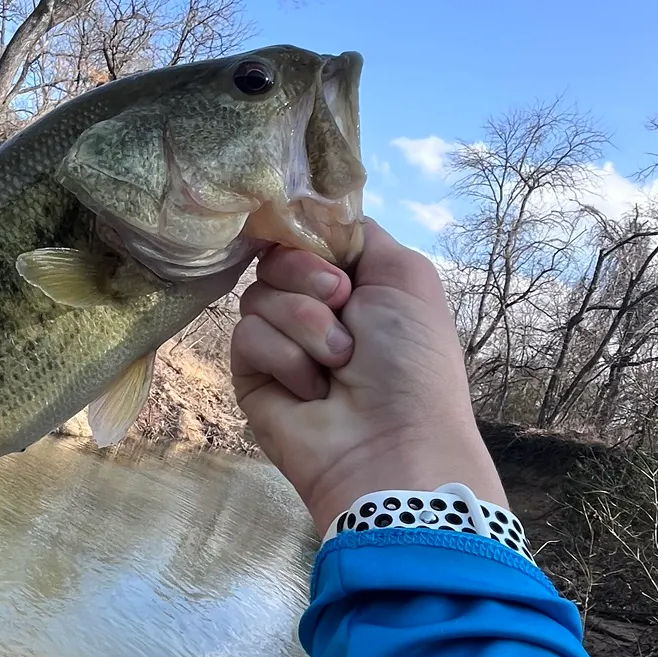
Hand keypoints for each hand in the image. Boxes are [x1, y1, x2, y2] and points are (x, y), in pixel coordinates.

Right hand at [231, 219, 504, 536]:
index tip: (335, 257)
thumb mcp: (405, 276)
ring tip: (338, 364)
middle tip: (344, 308)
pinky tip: (312, 389)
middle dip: (310, 279)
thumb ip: (358, 232)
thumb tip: (310, 214)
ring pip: (258, 295)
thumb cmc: (411, 361)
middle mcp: (314, 308)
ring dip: (306, 325)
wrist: (391, 442)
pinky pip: (246, 335)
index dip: (312, 238)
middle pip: (276, 258)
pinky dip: (285, 358)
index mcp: (353, 283)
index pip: (306, 236)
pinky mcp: (251, 375)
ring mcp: (280, 342)